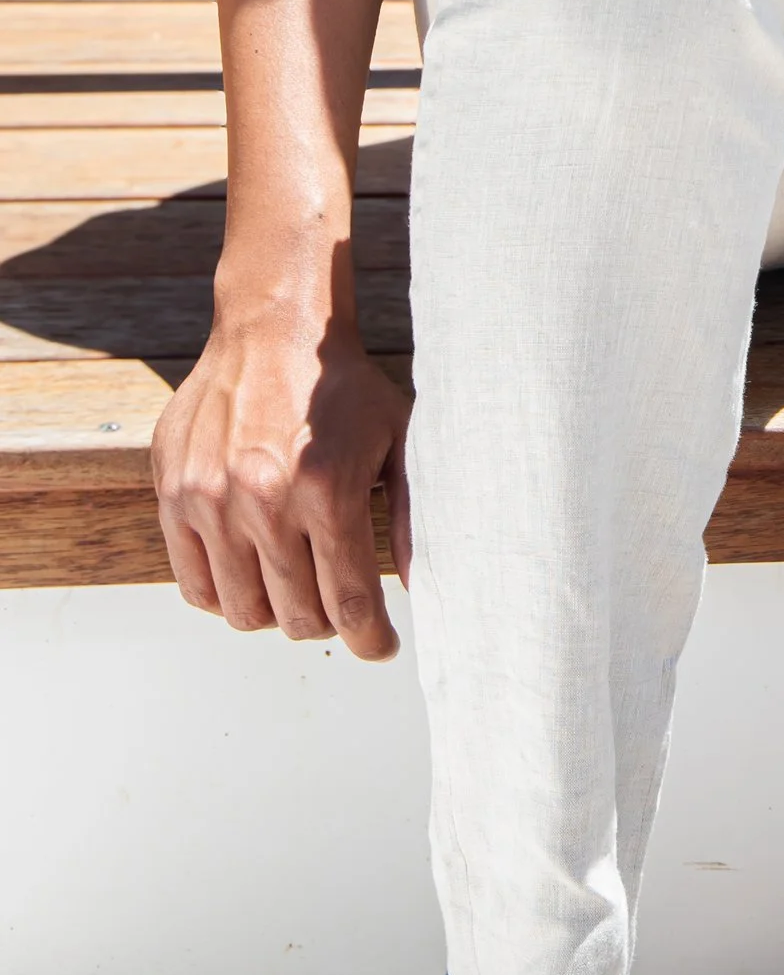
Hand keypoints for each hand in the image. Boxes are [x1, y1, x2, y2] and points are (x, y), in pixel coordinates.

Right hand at [154, 299, 410, 659]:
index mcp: (327, 490)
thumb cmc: (341, 385)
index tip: (381, 646)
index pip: (349, 602)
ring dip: (277, 612)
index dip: (370, 639)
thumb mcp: (397, 435)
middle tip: (339, 604)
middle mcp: (266, 501)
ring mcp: (213, 501)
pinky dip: (227, 595)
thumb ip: (410, 510)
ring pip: (245, 612)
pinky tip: (253, 572)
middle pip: (297, 616)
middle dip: (328, 622)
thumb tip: (417, 581)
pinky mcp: (175, 495)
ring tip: (296, 585)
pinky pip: (196, 586)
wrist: (273, 328)